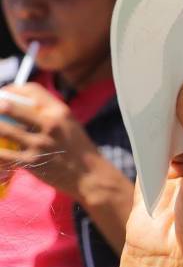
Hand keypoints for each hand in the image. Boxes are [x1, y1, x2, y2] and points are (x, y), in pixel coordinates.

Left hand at [0, 82, 101, 197]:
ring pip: (3, 129)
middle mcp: (50, 124)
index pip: (30, 90)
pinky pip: (3, 154)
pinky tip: (0, 150)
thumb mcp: (68, 123)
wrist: (90, 176)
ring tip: (0, 131)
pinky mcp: (32, 162)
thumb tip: (14, 102)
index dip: (11, 90)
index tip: (3, 96)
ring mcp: (40, 143)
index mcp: (60, 111)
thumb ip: (47, 112)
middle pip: (9, 106)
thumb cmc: (76, 147)